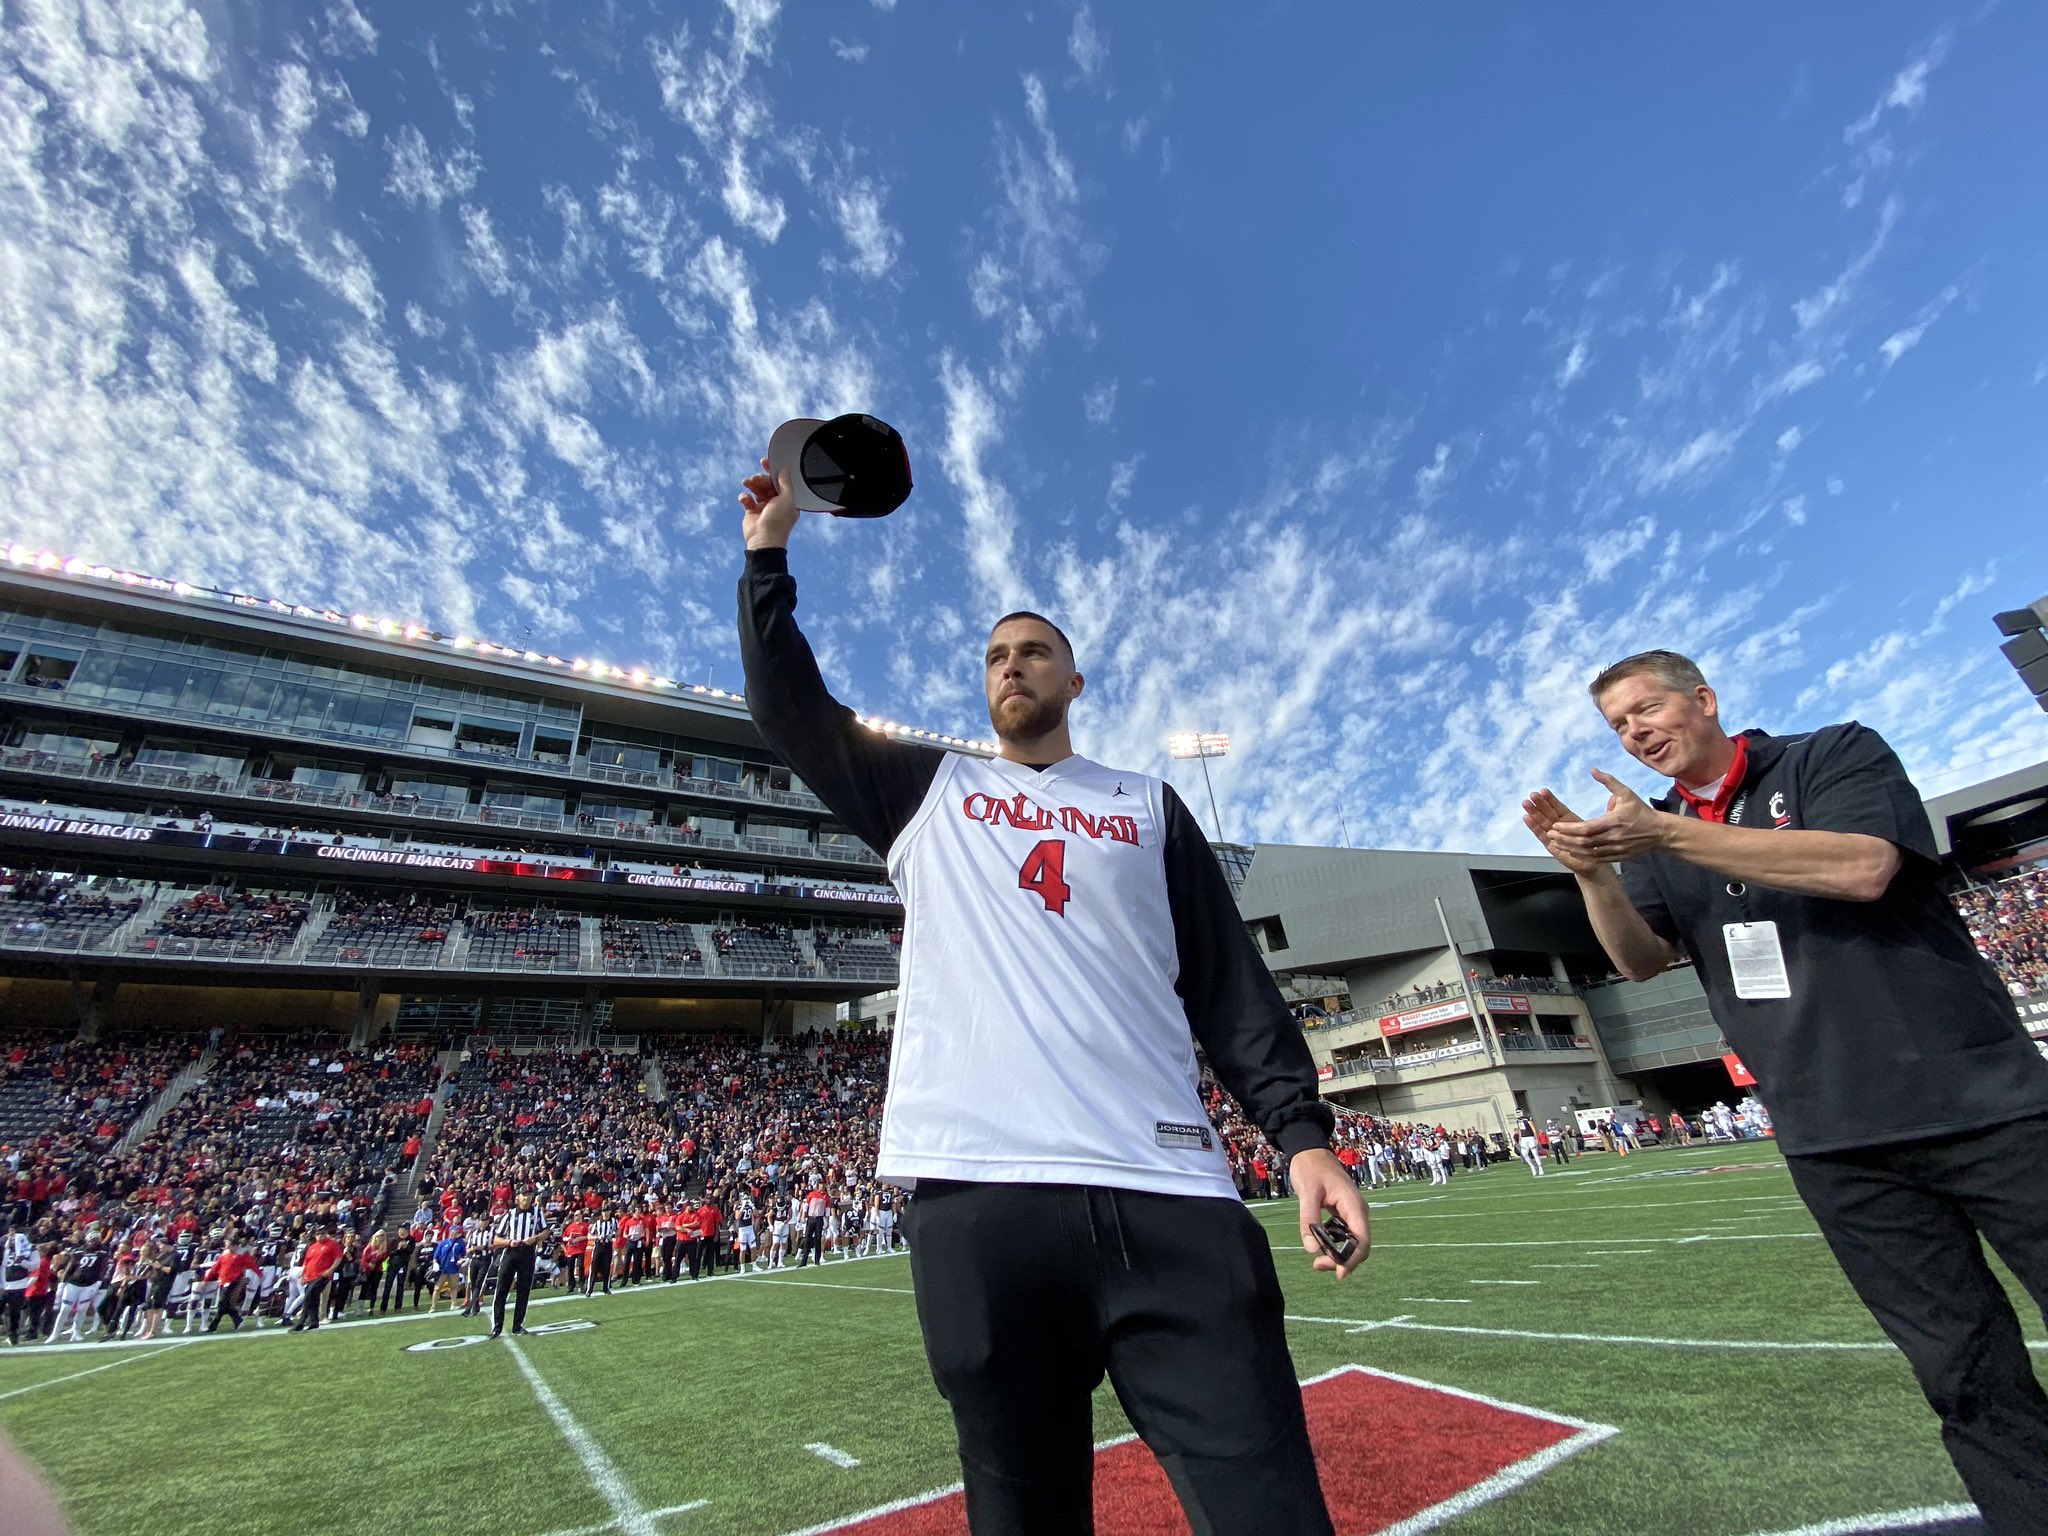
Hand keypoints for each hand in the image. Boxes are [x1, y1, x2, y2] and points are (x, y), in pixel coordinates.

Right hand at [739, 459, 800, 550]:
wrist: (764, 540)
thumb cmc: (778, 522)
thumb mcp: (787, 499)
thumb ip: (786, 483)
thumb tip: (784, 469)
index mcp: (787, 500)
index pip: (780, 481)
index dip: (773, 471)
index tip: (765, 462)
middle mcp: (776, 503)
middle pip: (767, 484)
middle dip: (761, 478)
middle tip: (756, 478)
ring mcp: (764, 507)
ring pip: (756, 489)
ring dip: (752, 484)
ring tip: (748, 483)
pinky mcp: (752, 512)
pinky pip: (747, 499)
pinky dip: (745, 496)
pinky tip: (745, 499)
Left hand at [1290, 1147, 1369, 1278]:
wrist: (1311, 1151)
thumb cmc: (1310, 1168)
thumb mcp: (1306, 1193)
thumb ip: (1308, 1219)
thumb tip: (1311, 1249)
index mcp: (1354, 1205)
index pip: (1362, 1240)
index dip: (1353, 1259)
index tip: (1338, 1272)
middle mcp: (1358, 1211)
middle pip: (1359, 1245)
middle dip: (1343, 1260)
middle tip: (1318, 1265)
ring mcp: (1352, 1212)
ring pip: (1353, 1242)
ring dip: (1339, 1254)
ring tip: (1317, 1260)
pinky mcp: (1344, 1213)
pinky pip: (1345, 1234)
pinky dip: (1335, 1244)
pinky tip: (1320, 1245)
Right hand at [1520, 789, 1603, 877]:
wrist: (1595, 865)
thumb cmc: (1598, 845)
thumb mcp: (1605, 824)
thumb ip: (1607, 810)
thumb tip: (1613, 797)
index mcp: (1570, 821)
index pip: (1558, 807)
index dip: (1551, 800)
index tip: (1543, 790)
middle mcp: (1560, 828)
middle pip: (1547, 813)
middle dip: (1539, 803)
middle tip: (1532, 794)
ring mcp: (1555, 837)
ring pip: (1542, 822)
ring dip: (1534, 812)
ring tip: (1526, 802)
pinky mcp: (1552, 847)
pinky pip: (1541, 836)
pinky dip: (1534, 827)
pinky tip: (1527, 818)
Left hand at [1547, 769, 1671, 863]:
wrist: (1660, 832)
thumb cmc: (1641, 811)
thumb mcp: (1626, 793)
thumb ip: (1608, 781)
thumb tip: (1592, 769)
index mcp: (1613, 822)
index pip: (1586, 828)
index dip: (1569, 829)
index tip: (1555, 826)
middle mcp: (1614, 837)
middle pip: (1584, 843)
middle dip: (1565, 839)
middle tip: (1550, 835)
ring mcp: (1616, 849)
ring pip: (1589, 853)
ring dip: (1571, 849)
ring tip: (1557, 843)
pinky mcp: (1619, 857)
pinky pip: (1597, 859)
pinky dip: (1583, 857)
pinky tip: (1572, 852)